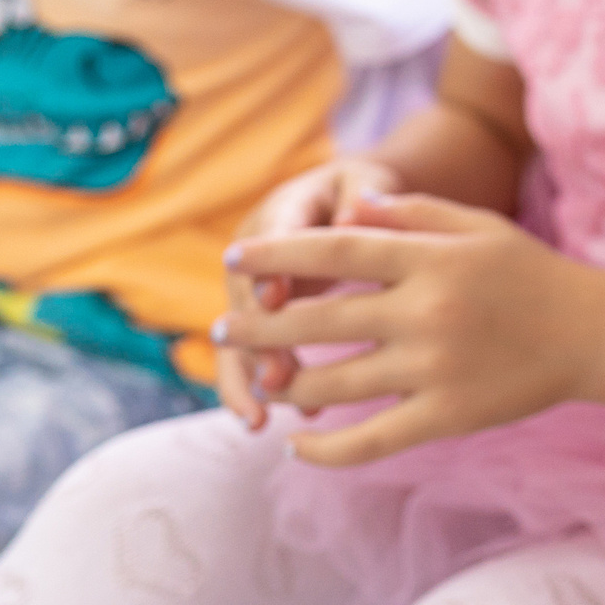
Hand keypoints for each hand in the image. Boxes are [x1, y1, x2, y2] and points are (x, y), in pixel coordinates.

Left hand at [215, 192, 604, 464]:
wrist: (592, 333)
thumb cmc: (529, 273)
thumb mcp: (477, 228)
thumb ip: (412, 214)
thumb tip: (346, 206)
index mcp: (431, 259)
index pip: (335, 248)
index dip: (277, 253)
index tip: (234, 258)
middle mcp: (427, 311)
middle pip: (317, 317)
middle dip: (257, 325)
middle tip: (221, 331)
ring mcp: (435, 368)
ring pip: (331, 382)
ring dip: (284, 384)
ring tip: (262, 382)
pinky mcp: (447, 416)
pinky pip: (369, 441)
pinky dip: (324, 450)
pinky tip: (296, 447)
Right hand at [218, 157, 405, 426]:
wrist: (349, 198)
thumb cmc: (364, 190)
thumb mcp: (365, 181)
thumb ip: (362, 196)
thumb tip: (353, 218)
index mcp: (280, 212)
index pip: (270, 242)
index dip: (268, 269)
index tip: (276, 299)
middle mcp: (254, 256)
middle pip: (245, 302)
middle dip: (257, 342)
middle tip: (276, 378)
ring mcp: (251, 291)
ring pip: (239, 340)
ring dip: (248, 379)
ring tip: (260, 421)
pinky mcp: (260, 320)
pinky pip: (251, 358)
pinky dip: (258, 388)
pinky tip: (272, 423)